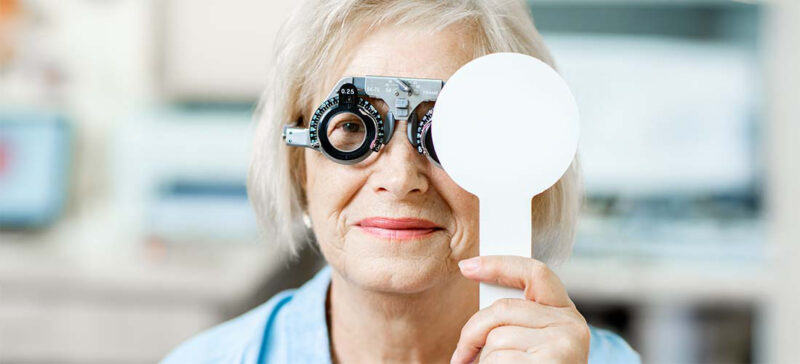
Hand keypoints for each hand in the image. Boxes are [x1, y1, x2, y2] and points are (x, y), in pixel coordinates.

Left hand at [451, 256, 589, 363]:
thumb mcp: (531, 345)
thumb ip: (515, 321)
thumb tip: (477, 284)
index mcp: (565, 315)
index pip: (535, 273)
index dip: (500, 264)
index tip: (467, 266)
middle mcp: (571, 326)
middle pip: (501, 311)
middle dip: (472, 333)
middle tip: (461, 356)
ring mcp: (564, 346)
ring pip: (496, 340)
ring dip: (484, 363)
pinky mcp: (552, 363)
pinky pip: (498, 361)